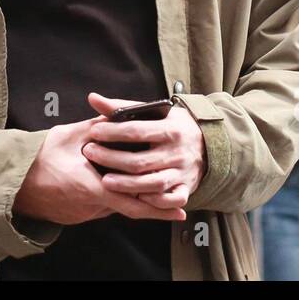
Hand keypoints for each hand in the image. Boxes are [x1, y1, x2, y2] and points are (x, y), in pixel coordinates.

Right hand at [13, 114, 188, 225]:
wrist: (11, 182)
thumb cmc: (38, 158)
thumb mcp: (69, 136)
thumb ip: (98, 127)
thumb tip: (119, 114)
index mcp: (92, 187)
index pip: (133, 203)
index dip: (159, 208)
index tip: (181, 209)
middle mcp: (91, 206)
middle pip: (128, 207)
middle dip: (152, 203)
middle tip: (177, 202)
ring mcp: (83, 215)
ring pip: (114, 207)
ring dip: (128, 197)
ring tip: (146, 185)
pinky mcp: (77, 217)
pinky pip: (101, 208)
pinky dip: (111, 198)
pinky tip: (113, 185)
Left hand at [82, 92, 205, 211]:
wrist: (209, 142)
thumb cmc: (173, 125)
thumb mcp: (153, 112)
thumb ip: (122, 107)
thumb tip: (93, 98)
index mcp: (170, 129)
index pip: (137, 131)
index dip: (113, 132)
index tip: (94, 132)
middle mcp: (177, 152)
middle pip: (140, 161)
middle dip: (112, 159)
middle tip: (90, 153)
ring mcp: (182, 172)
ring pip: (153, 183)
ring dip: (127, 185)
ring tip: (104, 181)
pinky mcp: (186, 188)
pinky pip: (171, 199)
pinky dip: (154, 201)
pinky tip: (136, 198)